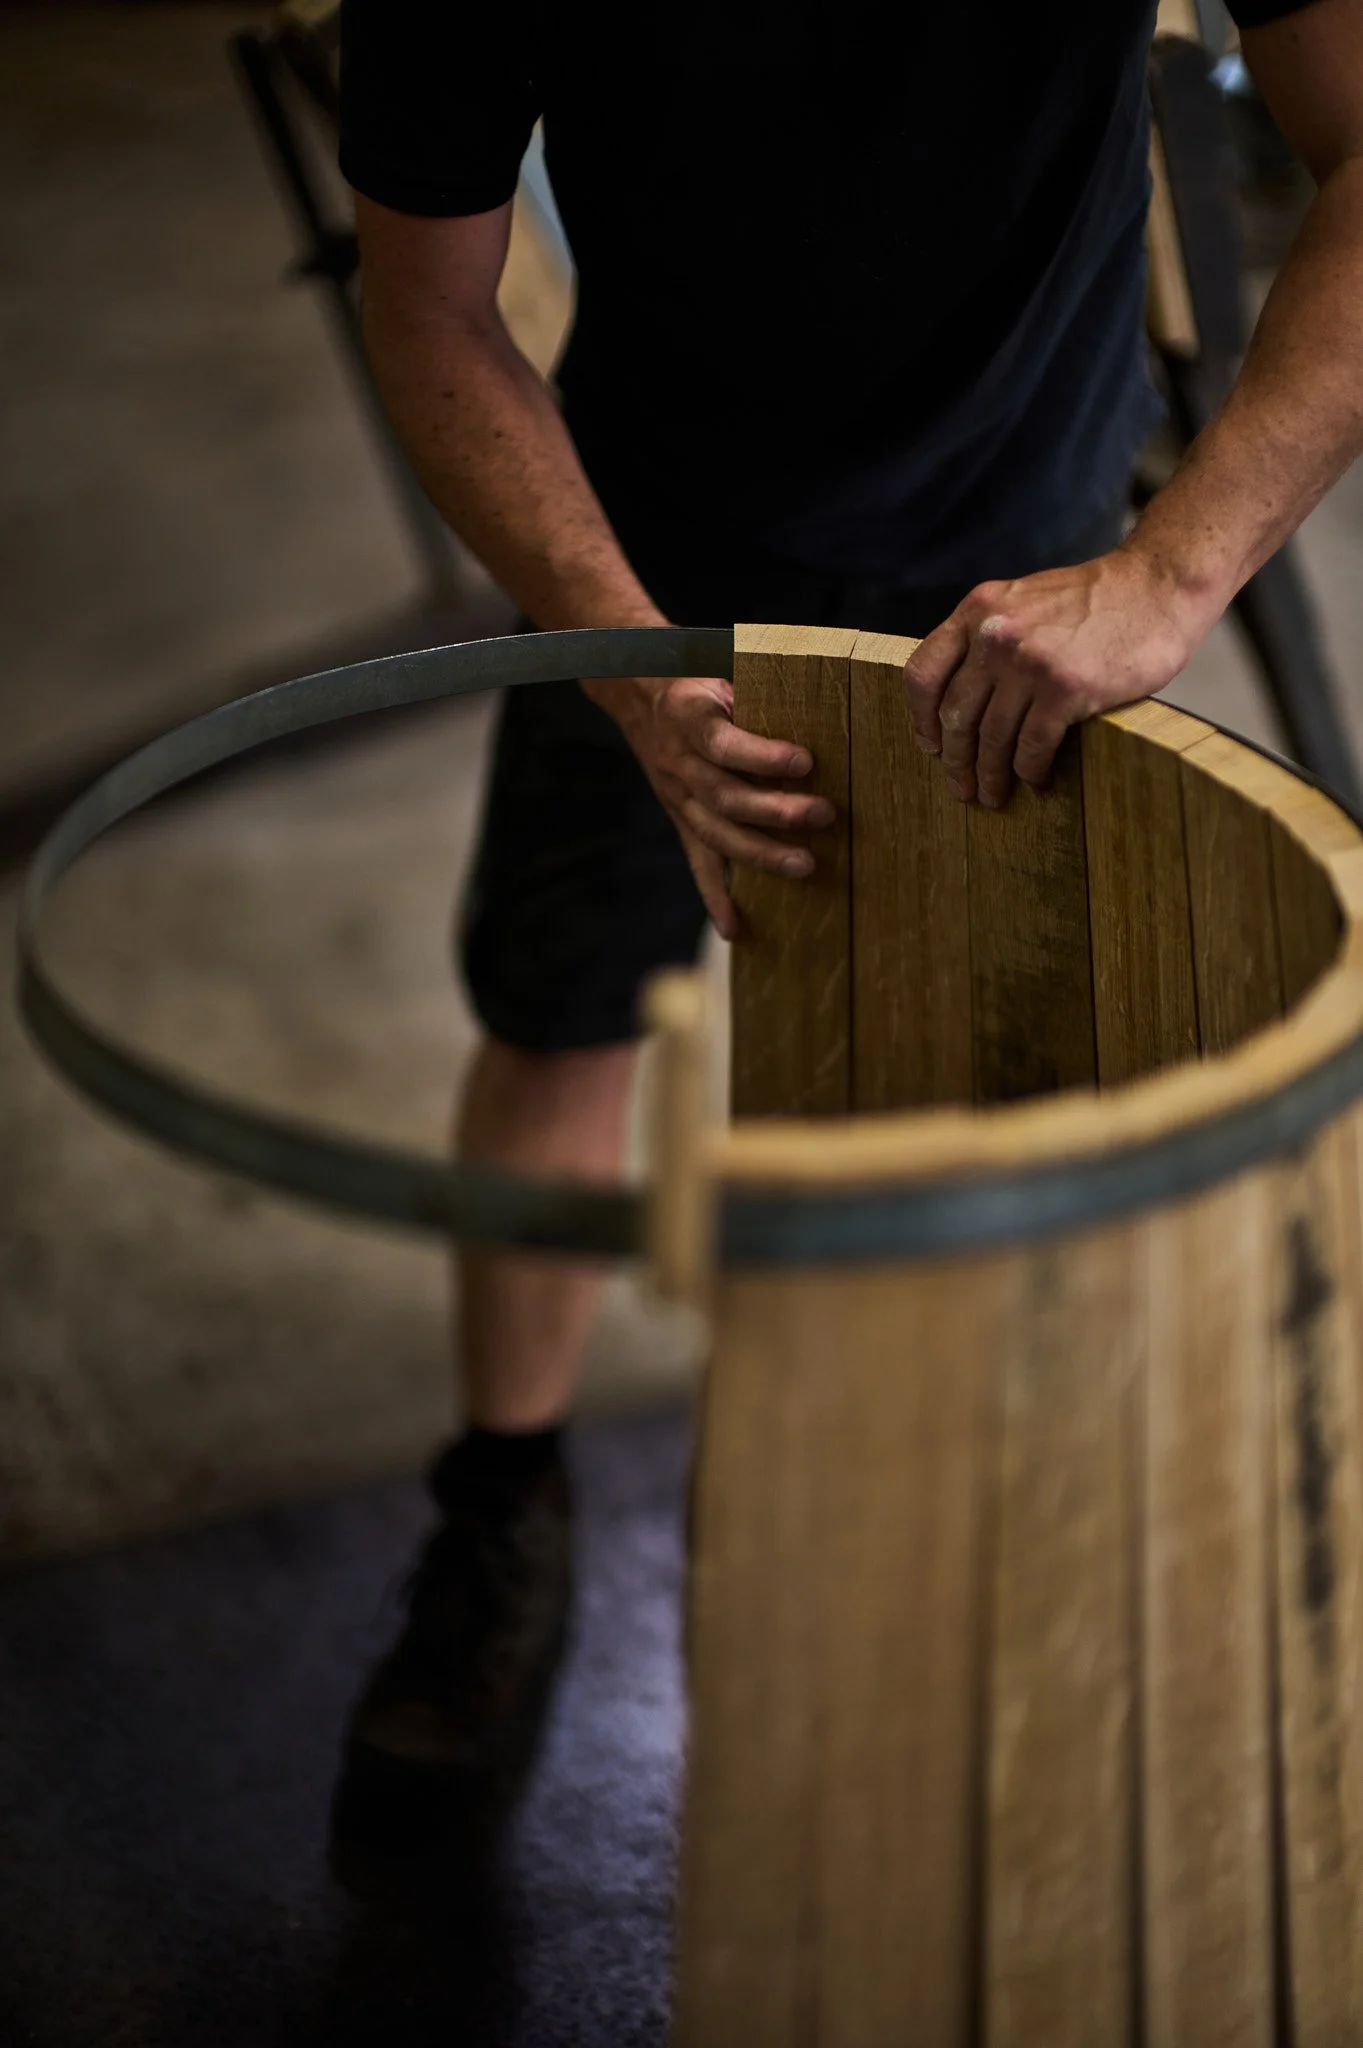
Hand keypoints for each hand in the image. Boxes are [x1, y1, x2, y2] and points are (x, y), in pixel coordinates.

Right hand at [582, 672, 833, 938]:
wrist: (639, 693)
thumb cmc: (699, 682)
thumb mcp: (724, 673)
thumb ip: (761, 694)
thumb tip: (826, 706)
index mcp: (690, 717)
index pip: (725, 744)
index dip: (764, 756)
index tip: (805, 761)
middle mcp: (680, 762)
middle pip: (726, 797)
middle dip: (776, 812)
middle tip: (824, 815)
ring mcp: (678, 796)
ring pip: (717, 834)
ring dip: (761, 854)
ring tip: (805, 866)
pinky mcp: (681, 820)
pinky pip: (697, 863)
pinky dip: (714, 898)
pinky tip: (734, 928)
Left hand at [904, 543, 1218, 806]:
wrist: (1159, 584)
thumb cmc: (1096, 599)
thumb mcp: (1024, 600)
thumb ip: (990, 635)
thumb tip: (964, 695)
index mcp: (978, 610)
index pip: (922, 672)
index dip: (920, 719)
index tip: (930, 746)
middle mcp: (995, 635)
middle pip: (956, 715)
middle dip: (955, 762)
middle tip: (961, 787)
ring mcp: (1029, 662)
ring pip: (992, 737)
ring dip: (990, 776)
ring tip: (992, 797)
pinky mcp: (1066, 689)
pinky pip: (1032, 746)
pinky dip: (1030, 771)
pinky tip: (1035, 782)